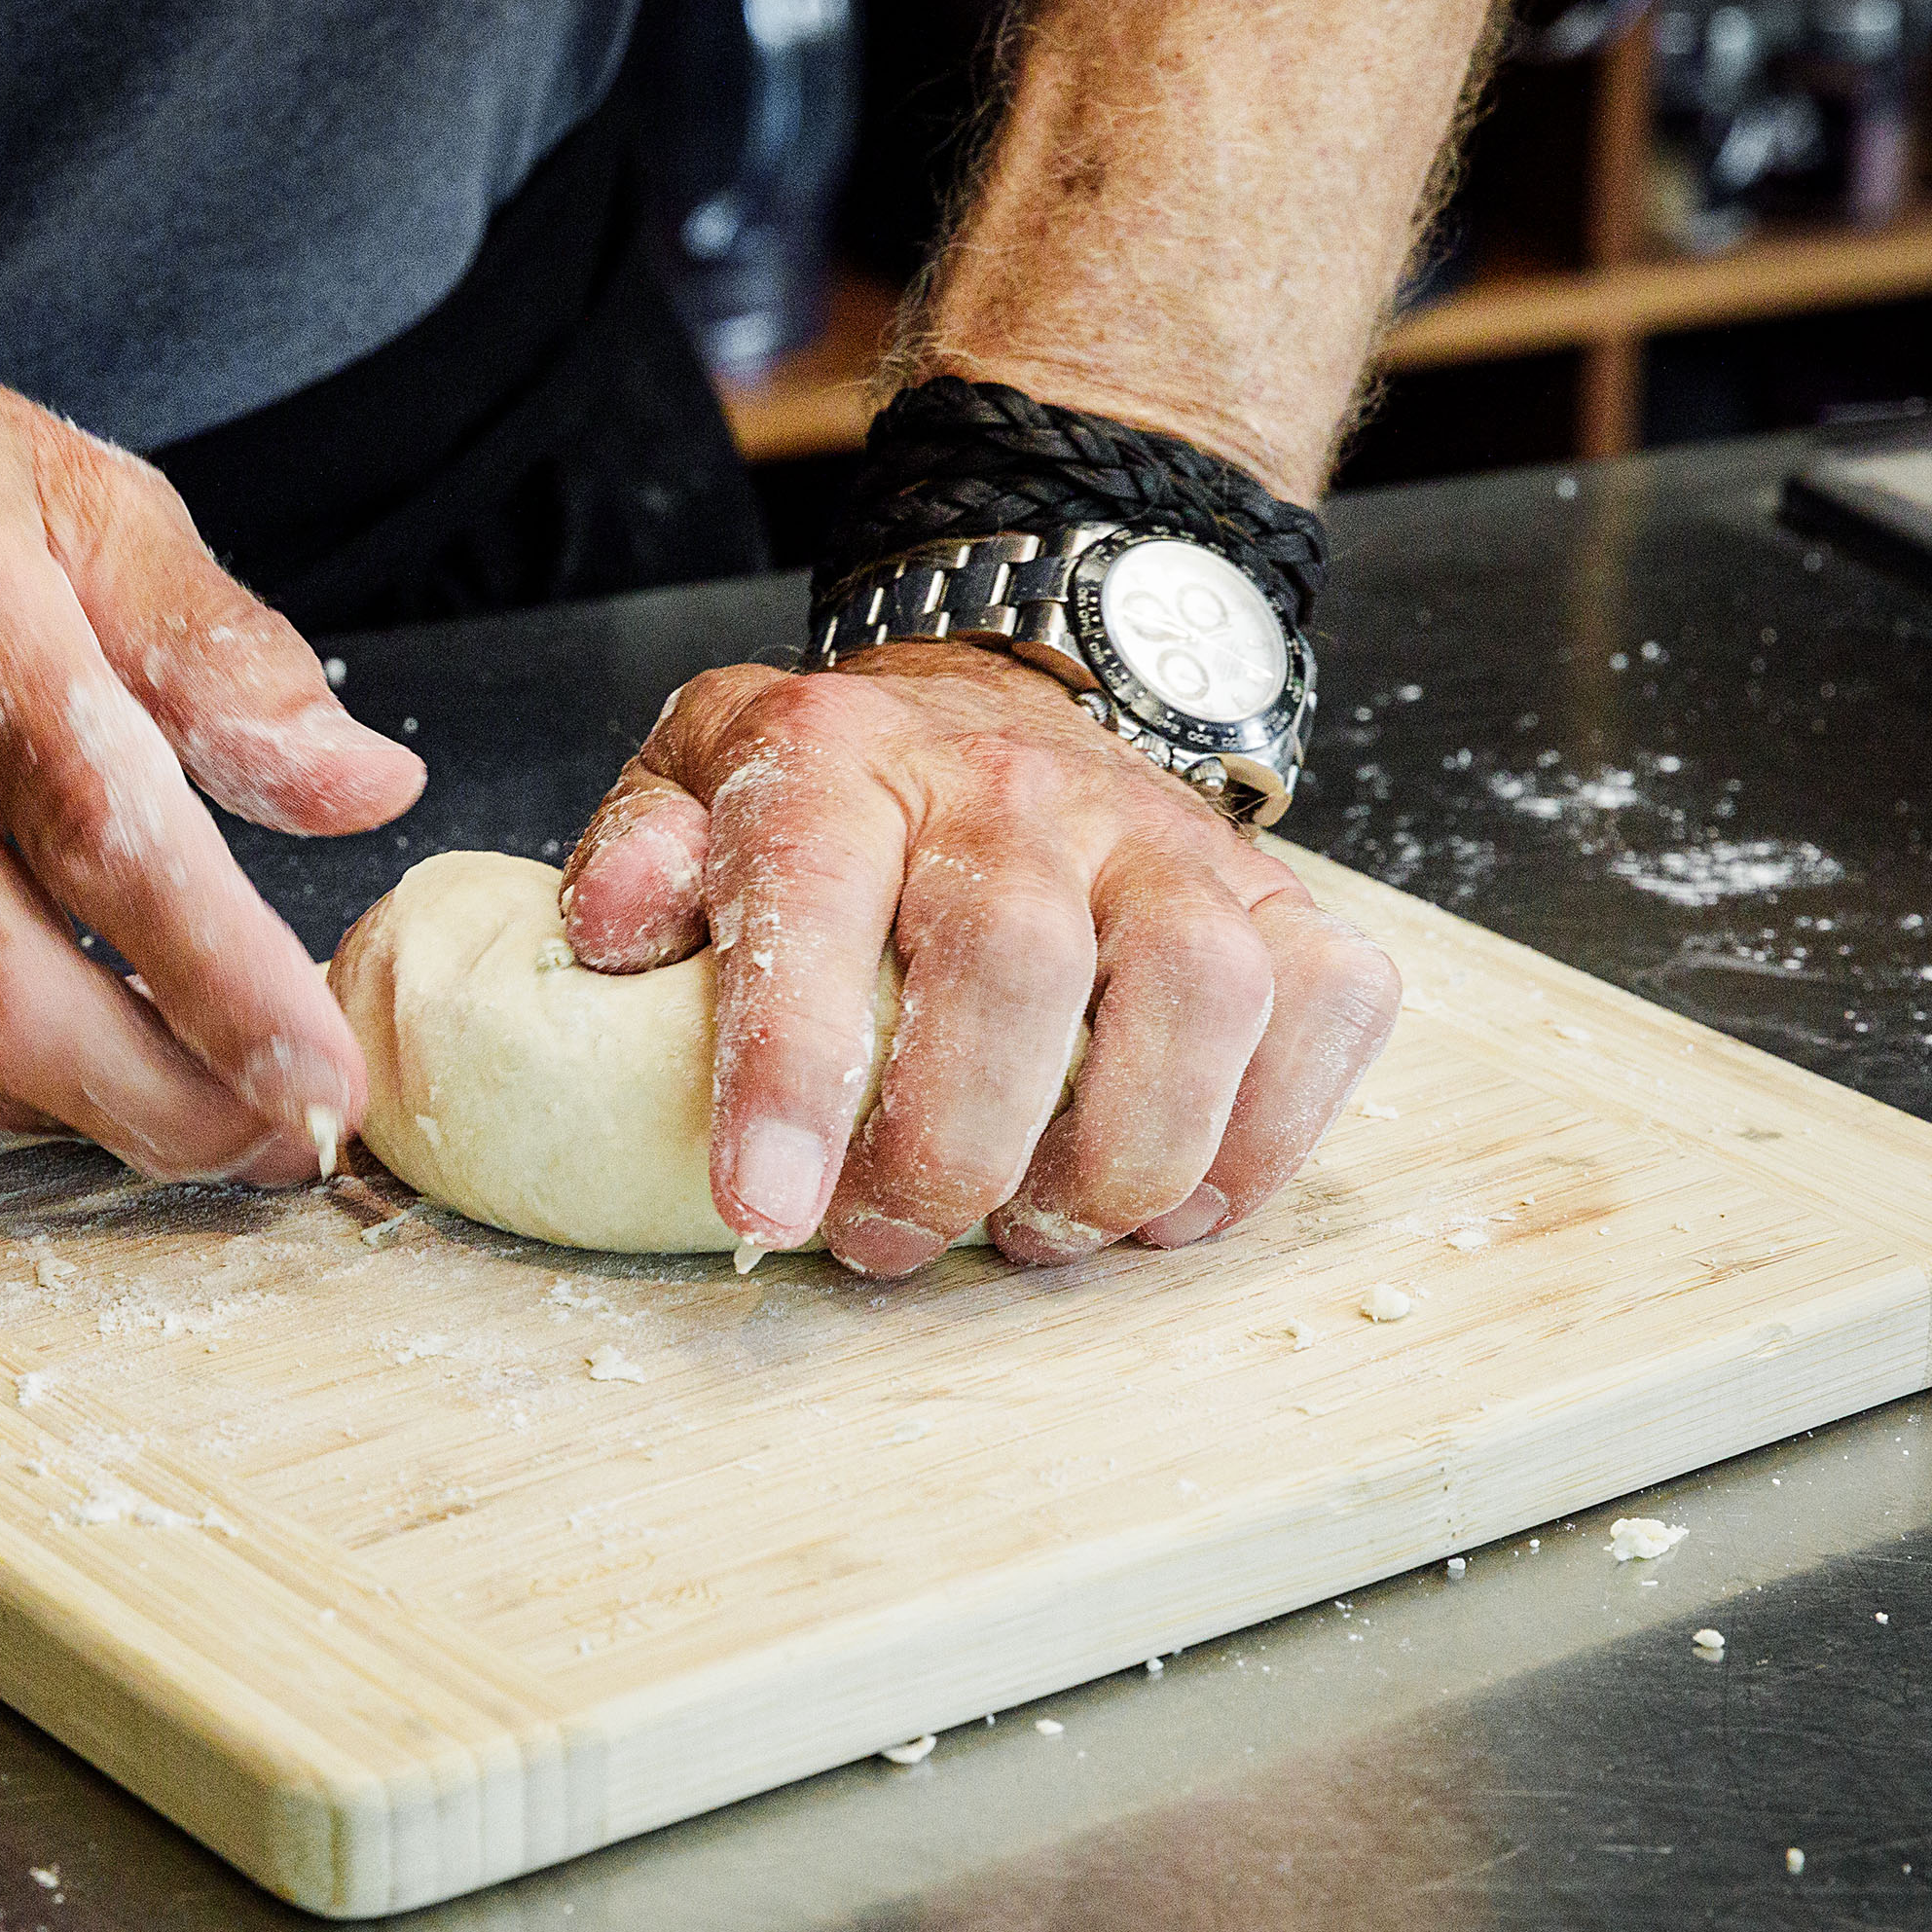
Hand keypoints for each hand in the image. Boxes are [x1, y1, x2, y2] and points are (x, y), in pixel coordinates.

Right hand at [0, 290, 423, 1183]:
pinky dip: (14, 1067)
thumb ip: (220, 645)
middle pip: (10, 994)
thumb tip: (362, 785)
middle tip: (294, 1138)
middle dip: (173, 1105)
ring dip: (105, 1112)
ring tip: (229, 1118)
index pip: (99, 834)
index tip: (322, 1066)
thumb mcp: (74, 482)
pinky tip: (103, 1055)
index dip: (221, 978)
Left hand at [558, 641, 1397, 1275]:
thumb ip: (638, 856)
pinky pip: (1325, 1005)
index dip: (789, 1068)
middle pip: (1021, 965)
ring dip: (1125, 1155)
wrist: (1003, 689)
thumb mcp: (697, 781)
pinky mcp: (1273, 891)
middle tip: (895, 1242)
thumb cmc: (839, 793)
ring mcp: (1161, 837)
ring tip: (1044, 1233)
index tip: (764, 1212)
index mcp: (842, 765)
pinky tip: (1180, 1200)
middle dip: (957, 1146)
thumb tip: (605, 937)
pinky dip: (1270, 1133)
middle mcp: (1015, 787)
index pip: (814, 900)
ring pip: (1198, 992)